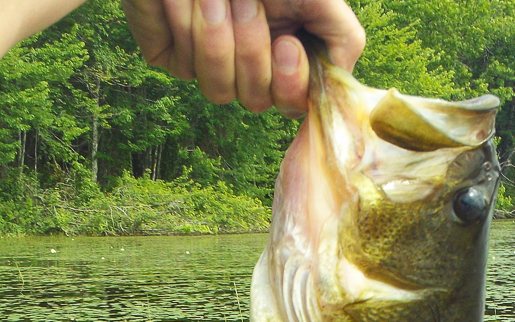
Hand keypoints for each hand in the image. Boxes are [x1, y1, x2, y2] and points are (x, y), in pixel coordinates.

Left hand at [121, 0, 364, 115]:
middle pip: (254, 99)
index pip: (291, 104)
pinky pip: (183, 63)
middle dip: (251, 48)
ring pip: (218, 88)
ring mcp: (209, 65)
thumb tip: (338, 83)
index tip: (285, 44)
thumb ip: (343, 39)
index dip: (288, 85)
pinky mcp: (171, 54)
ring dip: (219, 36)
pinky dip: (187, 24)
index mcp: (284, 60)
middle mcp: (248, 69)